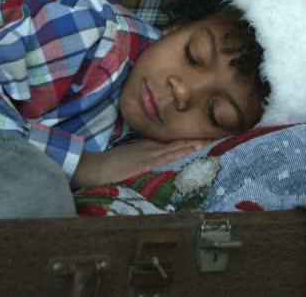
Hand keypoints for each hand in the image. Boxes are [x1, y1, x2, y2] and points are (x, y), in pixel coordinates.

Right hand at [71, 139, 210, 188]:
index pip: (169, 143)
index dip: (185, 141)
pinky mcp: (144, 162)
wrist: (94, 167)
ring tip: (205, 142)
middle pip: (174, 143)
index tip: (200, 139)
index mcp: (145, 147)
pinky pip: (165, 156)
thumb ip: (141, 155)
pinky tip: (188, 150)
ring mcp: (147, 154)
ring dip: (189, 145)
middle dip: (192, 141)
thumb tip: (154, 158)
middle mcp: (148, 147)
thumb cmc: (108, 165)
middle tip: (211, 137)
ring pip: (173, 148)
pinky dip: (178, 152)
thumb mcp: (128, 157)